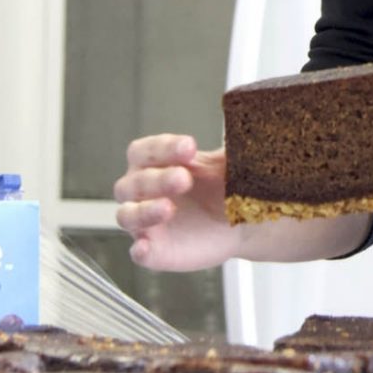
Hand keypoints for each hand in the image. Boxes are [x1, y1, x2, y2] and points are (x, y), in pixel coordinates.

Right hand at [113, 134, 238, 270]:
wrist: (243, 224)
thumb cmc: (225, 187)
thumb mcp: (229, 163)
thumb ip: (229, 144)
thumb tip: (245, 119)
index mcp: (157, 164)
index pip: (143, 151)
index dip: (162, 148)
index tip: (190, 147)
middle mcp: (144, 192)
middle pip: (133, 182)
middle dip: (157, 179)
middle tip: (184, 178)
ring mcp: (146, 224)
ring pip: (127, 216)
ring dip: (144, 211)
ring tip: (168, 209)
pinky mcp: (155, 251)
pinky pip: (139, 253)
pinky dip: (140, 251)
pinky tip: (146, 248)